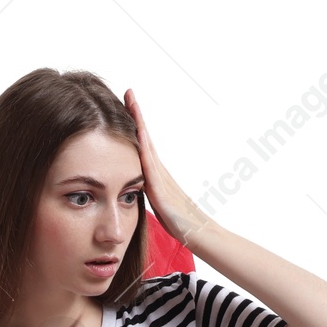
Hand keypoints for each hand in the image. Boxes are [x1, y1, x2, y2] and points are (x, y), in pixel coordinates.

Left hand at [123, 87, 216, 250]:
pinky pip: (149, 165)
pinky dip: (143, 147)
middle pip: (145, 137)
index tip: (127, 105)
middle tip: (128, 92)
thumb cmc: (181, 223)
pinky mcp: (160, 190)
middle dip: (136, 114)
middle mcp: (160, 170)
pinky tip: (138, 133)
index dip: (135, 125)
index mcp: (157, 174)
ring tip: (131, 102)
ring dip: (139, 123)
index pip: (143, 144)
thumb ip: (149, 192)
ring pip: (147, 145)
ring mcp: (161, 177)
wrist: (200, 234)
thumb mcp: (159, 204)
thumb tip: (135, 188)